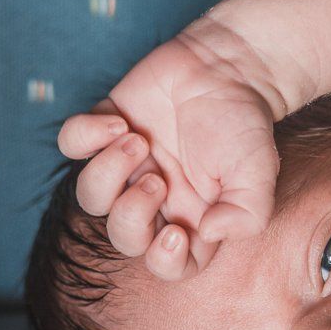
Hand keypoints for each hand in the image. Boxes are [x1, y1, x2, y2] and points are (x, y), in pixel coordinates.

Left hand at [55, 28, 287, 281]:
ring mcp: (127, 165)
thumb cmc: (245, 121)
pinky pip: (71, 145)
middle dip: (131, 214)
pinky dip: (85, 136)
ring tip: (137, 140)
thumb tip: (209, 233)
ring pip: (90, 197)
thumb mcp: (259, 174)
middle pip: (123, 237)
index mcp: (192, 217)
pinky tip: (118, 121)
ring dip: (107, 172)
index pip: (170, 265)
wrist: (227, 64)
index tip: (174, 231)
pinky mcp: (105, 129)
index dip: (164, 261)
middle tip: (156, 177)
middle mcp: (156, 199)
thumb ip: (245, 215)